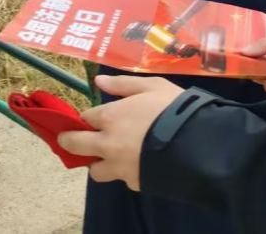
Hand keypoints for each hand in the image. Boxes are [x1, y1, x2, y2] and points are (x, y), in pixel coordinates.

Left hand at [57, 75, 182, 190]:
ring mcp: (119, 167)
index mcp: (111, 117)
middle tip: (69, 140)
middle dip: (69, 141)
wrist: (197, 145)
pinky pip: (123, 178)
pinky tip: (139, 163)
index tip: (92, 118)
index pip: (86, 117)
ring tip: (110, 157)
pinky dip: (126, 171)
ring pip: (96, 171)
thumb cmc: (174, 108)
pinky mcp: (134, 183)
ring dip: (98, 163)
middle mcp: (108, 144)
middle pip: (76, 146)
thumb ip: (123, 84)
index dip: (89, 117)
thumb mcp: (152, 86)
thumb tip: (97, 81)